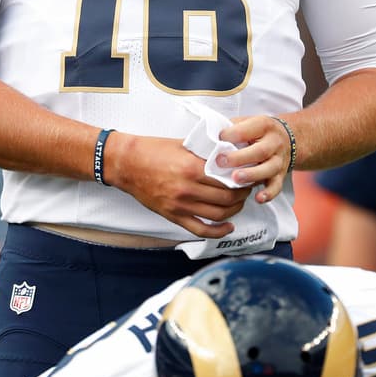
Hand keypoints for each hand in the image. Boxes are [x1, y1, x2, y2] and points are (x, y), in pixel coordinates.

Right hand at [105, 134, 251, 238]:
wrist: (127, 164)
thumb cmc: (152, 151)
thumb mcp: (184, 145)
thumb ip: (205, 153)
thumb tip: (230, 157)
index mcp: (192, 168)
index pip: (228, 179)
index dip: (243, 179)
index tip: (249, 175)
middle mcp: (188, 189)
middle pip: (227, 198)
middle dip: (242, 195)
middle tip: (247, 189)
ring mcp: (180, 205)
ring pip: (218, 215)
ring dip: (234, 211)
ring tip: (239, 203)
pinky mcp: (173, 215)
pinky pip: (200, 230)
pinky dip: (218, 231)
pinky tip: (228, 226)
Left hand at [218, 115, 291, 204]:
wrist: (288, 138)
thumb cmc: (259, 132)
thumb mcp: (248, 122)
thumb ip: (231, 128)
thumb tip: (209, 136)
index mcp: (263, 125)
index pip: (247, 130)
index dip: (231, 135)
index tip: (218, 139)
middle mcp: (274, 143)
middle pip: (260, 151)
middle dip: (239, 158)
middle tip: (221, 162)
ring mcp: (278, 160)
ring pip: (268, 169)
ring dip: (251, 175)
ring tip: (236, 179)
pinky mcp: (281, 175)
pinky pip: (276, 186)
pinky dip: (268, 193)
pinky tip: (258, 198)